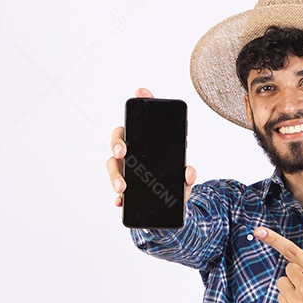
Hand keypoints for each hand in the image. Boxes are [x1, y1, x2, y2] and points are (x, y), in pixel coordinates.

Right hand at [107, 87, 195, 208]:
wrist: (171, 209)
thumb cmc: (175, 185)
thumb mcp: (185, 181)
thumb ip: (188, 176)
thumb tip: (189, 172)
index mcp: (149, 143)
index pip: (144, 118)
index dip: (142, 101)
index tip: (140, 92)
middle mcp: (134, 152)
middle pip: (120, 139)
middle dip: (117, 143)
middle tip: (122, 152)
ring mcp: (126, 170)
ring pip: (113, 166)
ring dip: (115, 175)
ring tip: (122, 188)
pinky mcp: (123, 189)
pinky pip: (116, 190)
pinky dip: (118, 197)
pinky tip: (120, 201)